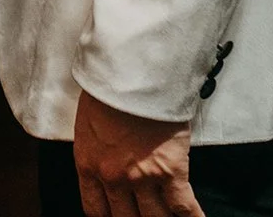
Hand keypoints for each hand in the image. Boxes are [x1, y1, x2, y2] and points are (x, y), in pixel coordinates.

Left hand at [73, 91, 200, 216]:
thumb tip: (108, 163)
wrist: (131, 71)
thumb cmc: (109, 88)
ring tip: (170, 216)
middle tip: (146, 215)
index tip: (118, 216)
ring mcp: (142, 177)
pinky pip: (183, 206)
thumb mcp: (89, 124)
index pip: (96, 211)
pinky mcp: (170, 170)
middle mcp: (113, 178)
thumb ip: (97, 152)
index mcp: (89, 165)